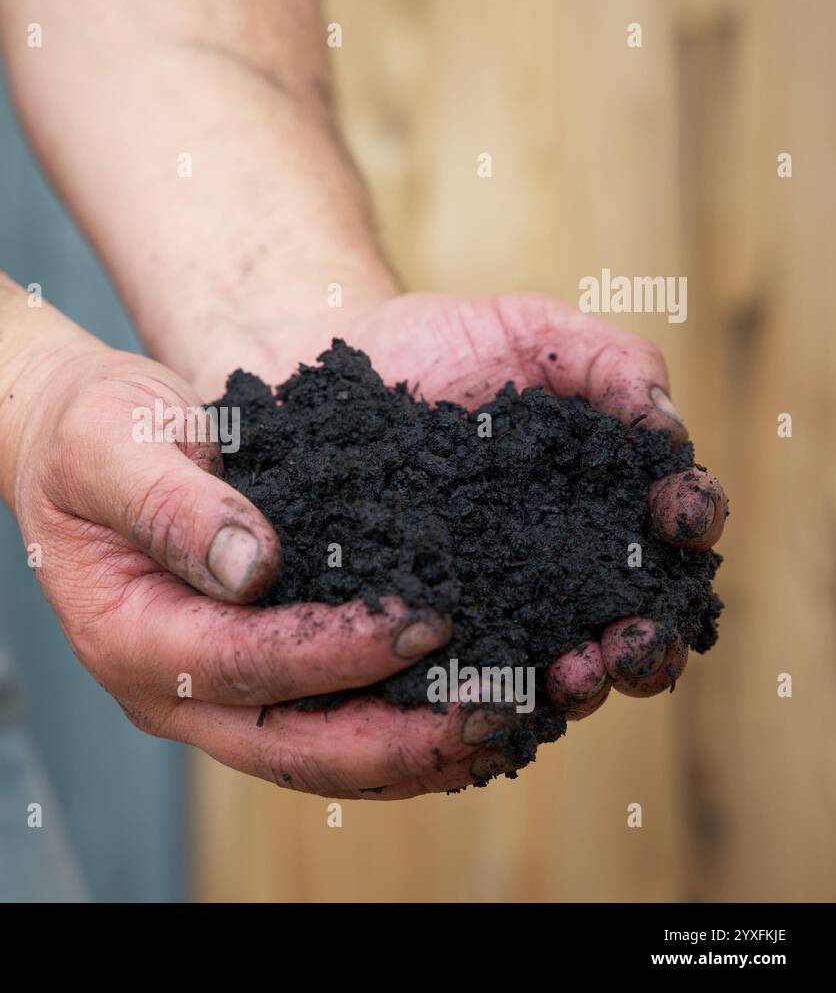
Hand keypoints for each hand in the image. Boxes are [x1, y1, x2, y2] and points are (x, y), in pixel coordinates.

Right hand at [0, 340, 528, 797]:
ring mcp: (212, 696)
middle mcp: (171, 692)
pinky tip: (471, 703)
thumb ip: (173, 505)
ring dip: (415, 751)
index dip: (337, 652)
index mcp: (131, 638)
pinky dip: (401, 724)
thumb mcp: (112, 446)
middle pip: (296, 749)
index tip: (426, 621)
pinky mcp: (252, 679)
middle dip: (402, 740)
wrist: (78, 441)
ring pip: (323, 757)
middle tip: (496, 708)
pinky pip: (331, 724)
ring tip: (507, 721)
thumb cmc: (87, 433)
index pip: (244, 666)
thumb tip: (251, 566)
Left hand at [188, 291, 727, 750]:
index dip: (691, 521)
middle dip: (644, 644)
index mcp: (605, 504)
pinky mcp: (422, 630)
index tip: (680, 513)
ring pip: (552, 670)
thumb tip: (667, 428)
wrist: (336, 371)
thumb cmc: (446, 347)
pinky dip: (479, 694)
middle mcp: (560, 571)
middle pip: (627, 626)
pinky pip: (457, 677)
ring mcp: (493, 609)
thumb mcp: (535, 334)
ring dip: (577, 684)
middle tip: (632, 645)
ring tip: (571, 676)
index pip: (671, 527)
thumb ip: (611, 362)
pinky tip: (482, 693)